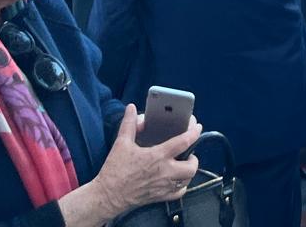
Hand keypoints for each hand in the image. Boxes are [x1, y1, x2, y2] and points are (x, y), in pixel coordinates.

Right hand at [86, 105, 200, 217]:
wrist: (107, 196)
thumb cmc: (115, 170)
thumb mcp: (121, 143)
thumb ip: (129, 124)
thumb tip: (131, 108)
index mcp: (158, 156)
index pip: (183, 142)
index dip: (194, 133)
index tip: (198, 127)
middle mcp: (165, 172)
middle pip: (191, 166)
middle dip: (194, 157)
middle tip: (188, 152)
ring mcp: (164, 186)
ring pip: (187, 180)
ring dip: (189, 171)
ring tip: (184, 164)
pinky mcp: (160, 197)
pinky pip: (179, 193)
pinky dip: (182, 186)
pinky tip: (177, 181)